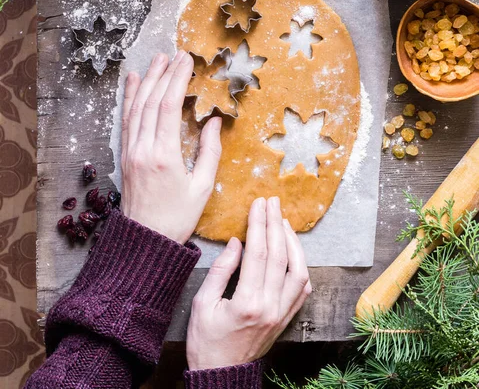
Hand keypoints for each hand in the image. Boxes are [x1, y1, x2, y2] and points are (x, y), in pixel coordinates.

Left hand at [121, 51, 222, 243]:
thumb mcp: (202, 188)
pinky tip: (131, 82)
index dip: (177, 79)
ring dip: (146, 80)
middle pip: (150, 100)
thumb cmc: (177, 217)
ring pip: (136, 106)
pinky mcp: (125, 155)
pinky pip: (126, 119)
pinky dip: (128, 98)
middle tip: (175, 54)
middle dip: (163, 73)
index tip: (187, 61)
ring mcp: (130, 150)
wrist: (145, 240)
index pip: (168, 106)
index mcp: (164, 156)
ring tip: (156, 60)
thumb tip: (214, 121)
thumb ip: (210, 152)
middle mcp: (143, 148)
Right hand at [186, 196, 311, 369]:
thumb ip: (222, 270)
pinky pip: (302, 289)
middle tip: (272, 202)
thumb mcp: (203, 304)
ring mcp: (282, 313)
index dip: (259, 224)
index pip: (259, 252)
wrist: (222, 376)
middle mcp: (271, 306)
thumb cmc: (206, 343)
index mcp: (248, 302)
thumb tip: (237, 242)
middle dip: (276, 223)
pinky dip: (301, 266)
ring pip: (298, 270)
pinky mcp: (286, 319)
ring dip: (293, 242)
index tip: (258, 203)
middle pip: (280, 255)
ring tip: (283, 221)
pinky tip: (293, 251)